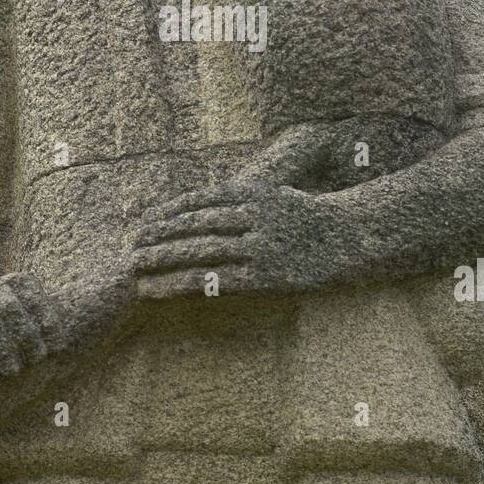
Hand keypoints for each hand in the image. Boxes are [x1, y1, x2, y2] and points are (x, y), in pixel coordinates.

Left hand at [131, 181, 369, 300]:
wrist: (353, 237)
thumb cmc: (312, 217)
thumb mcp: (277, 195)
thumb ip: (243, 199)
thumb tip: (206, 203)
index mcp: (253, 193)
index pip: (198, 201)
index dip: (166, 213)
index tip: (142, 223)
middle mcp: (253, 216)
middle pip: (193, 227)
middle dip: (158, 238)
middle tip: (130, 249)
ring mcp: (260, 246)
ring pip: (200, 254)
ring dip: (164, 263)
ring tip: (138, 272)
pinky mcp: (266, 276)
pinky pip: (218, 281)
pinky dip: (186, 285)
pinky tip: (165, 291)